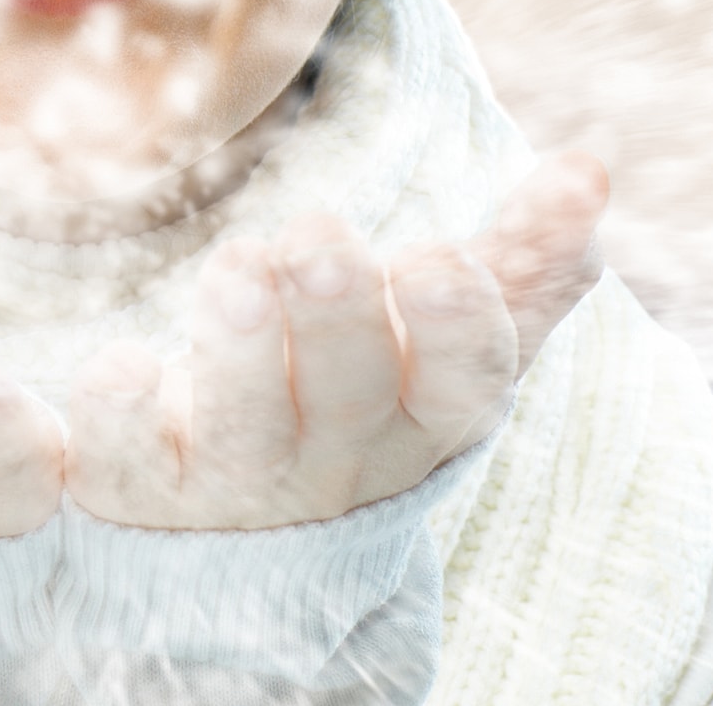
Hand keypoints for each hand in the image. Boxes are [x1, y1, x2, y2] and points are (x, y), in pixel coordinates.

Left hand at [64, 152, 609, 529]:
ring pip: (243, 427)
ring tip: (236, 267)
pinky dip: (123, 413)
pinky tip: (121, 362)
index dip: (457, 329)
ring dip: (242, 348)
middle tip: (317, 237)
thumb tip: (591, 170)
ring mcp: (234, 481)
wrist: (237, 542)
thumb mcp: (443, 343)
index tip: (437, 258)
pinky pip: (127, 462)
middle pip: (348, 397)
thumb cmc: (356, 399)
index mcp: (418, 416)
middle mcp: (332, 458)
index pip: (461, 386)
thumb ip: (521, 265)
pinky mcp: (137, 486)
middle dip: (339, 317)